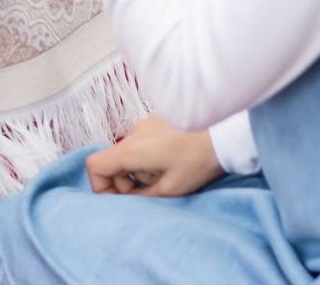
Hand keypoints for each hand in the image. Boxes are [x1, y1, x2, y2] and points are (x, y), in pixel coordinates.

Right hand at [87, 115, 224, 197]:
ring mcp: (144, 124)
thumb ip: (141, 195)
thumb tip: (127, 197)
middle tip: (156, 189)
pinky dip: (151, 157)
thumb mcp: (170, 188)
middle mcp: (133, 133)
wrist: (224, 132)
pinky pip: (143, 143)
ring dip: (143, 169)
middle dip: (129, 181)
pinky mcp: (156, 121)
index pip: (95, 165)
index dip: (101, 186)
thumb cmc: (198, 160)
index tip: (123, 198)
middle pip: (114, 162)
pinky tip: (175, 160)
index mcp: (131, 149)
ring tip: (171, 173)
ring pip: (130, 154)